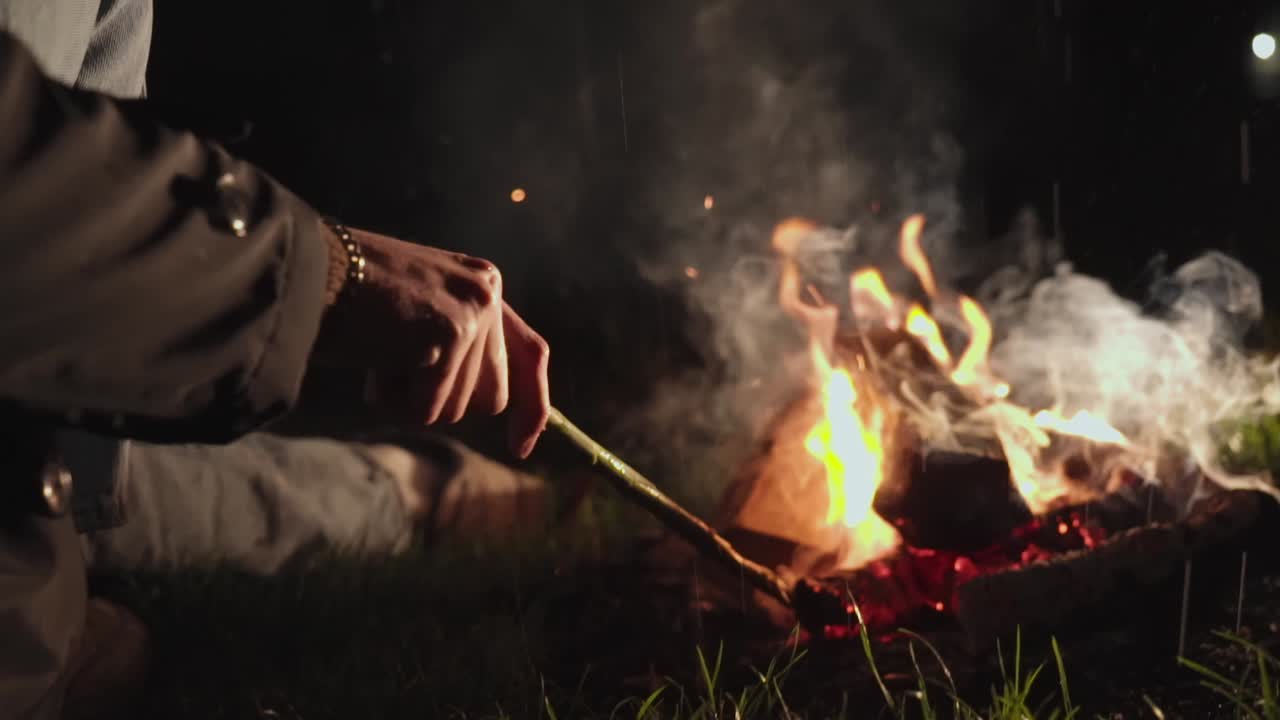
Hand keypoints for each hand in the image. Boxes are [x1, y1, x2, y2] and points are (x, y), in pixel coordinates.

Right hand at [313, 225, 549, 457]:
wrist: (299, 269)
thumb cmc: (340, 297)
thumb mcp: (414, 315)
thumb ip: (453, 345)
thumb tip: (481, 401)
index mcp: (481, 283)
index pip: (529, 352)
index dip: (533, 404)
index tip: (522, 447)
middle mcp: (487, 293)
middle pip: (493, 397)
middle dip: (444, 401)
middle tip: (391, 363)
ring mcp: (473, 311)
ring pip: (457, 409)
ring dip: (409, 398)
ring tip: (374, 349)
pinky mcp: (451, 333)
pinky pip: (428, 408)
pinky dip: (392, 399)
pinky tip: (369, 357)